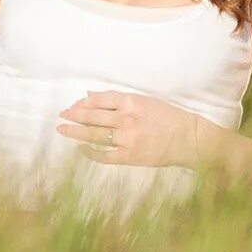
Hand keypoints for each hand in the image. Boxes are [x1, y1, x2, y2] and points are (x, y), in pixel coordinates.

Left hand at [57, 91, 200, 165]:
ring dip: (76, 131)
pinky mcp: (130, 156)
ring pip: (95, 134)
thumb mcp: (145, 101)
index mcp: (132, 102)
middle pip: (93, 116)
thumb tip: (90, 95)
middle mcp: (127, 119)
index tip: (74, 104)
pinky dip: (91, 152)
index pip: (100, 99)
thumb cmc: (168, 118)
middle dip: (74, 115)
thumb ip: (118, 99)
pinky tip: (81, 148)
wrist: (188, 139)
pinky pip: (104, 155)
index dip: (84, 102)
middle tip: (62, 115)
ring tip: (63, 129)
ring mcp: (127, 139)